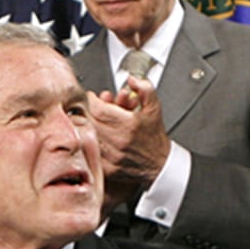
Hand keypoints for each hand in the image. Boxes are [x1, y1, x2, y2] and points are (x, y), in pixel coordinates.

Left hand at [86, 78, 170, 195]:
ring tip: (95, 121)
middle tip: (93, 108)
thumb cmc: (154, 138)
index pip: (98, 109)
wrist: (160, 165)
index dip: (92, 100)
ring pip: (88, 136)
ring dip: (88, 126)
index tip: (93, 97)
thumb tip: (131, 79)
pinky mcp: (107, 168)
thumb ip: (144, 89)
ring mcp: (111, 156)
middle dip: (89, 111)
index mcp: (128, 125)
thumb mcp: (154, 108)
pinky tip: (97, 136)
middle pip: (89, 121)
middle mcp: (118, 141)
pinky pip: (91, 151)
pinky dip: (91, 142)